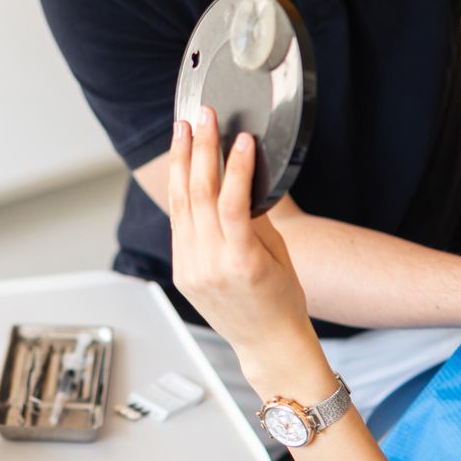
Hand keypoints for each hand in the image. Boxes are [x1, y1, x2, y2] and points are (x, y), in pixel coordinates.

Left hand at [168, 108, 313, 359]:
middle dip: (200, 149)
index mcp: (242, 263)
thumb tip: (240, 180)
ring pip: (180, 204)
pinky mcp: (181, 270)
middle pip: (198, 195)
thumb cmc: (282, 300)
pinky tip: (181, 167)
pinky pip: (178, 222)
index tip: (241, 138)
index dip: (235, 166)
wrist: (266, 342)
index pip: (232, 203)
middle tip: (203, 118)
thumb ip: (256, 219)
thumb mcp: (279, 255)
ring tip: (183, 130)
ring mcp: (191, 269)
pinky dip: (180, 190)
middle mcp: (210, 265)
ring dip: (181, 162)